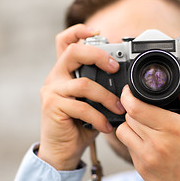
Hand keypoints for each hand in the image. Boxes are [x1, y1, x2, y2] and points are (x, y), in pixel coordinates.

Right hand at [38, 24, 124, 169]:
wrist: (62, 150)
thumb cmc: (80, 124)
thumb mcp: (92, 101)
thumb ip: (101, 88)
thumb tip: (127, 82)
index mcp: (65, 71)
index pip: (65, 42)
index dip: (79, 30)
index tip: (98, 30)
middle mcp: (55, 77)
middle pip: (74, 52)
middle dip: (98, 55)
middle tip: (115, 68)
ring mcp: (52, 91)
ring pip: (84, 83)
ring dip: (107, 97)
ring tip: (119, 109)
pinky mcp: (53, 107)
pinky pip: (82, 107)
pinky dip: (98, 117)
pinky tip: (106, 126)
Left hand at [116, 69, 179, 180]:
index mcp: (172, 127)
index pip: (136, 107)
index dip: (128, 95)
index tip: (129, 91)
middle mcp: (156, 142)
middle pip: (128, 116)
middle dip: (132, 109)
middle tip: (142, 109)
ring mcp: (146, 157)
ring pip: (122, 132)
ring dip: (129, 126)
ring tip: (143, 127)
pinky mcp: (140, 168)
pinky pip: (128, 147)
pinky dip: (133, 141)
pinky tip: (147, 143)